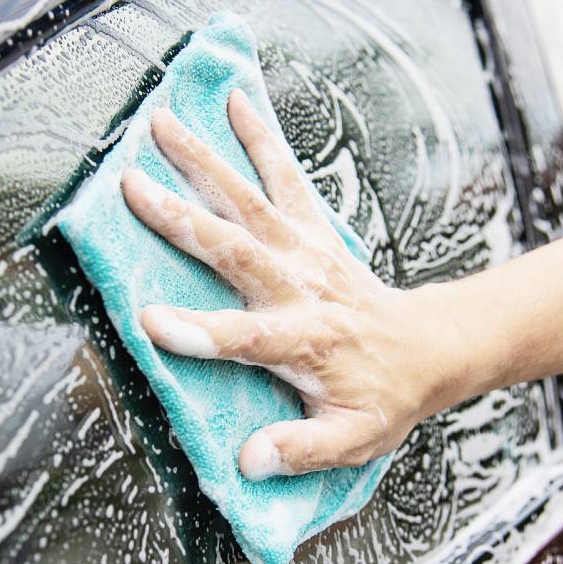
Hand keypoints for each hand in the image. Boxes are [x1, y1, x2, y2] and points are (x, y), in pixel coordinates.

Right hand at [120, 90, 484, 479]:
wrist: (429, 349)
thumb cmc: (385, 396)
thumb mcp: (354, 440)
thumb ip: (303, 449)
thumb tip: (252, 459)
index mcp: (306, 342)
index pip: (246, 337)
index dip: (199, 331)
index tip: (150, 320)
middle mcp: (303, 288)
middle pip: (236, 249)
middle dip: (182, 217)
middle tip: (133, 186)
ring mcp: (307, 252)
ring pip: (251, 201)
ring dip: (206, 161)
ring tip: (163, 124)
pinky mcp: (312, 231)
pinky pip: (286, 178)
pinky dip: (262, 138)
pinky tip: (236, 104)